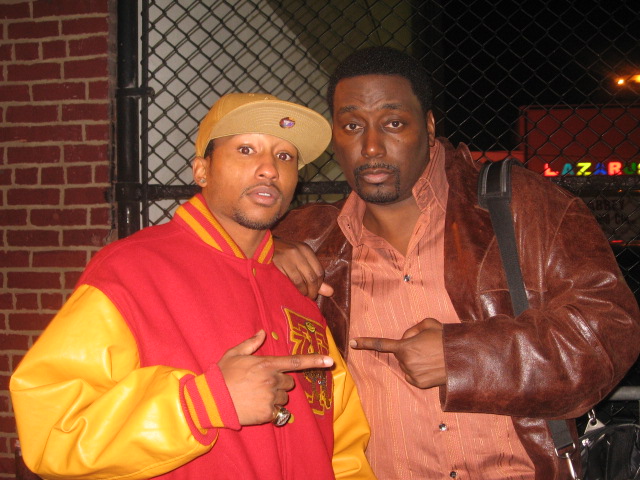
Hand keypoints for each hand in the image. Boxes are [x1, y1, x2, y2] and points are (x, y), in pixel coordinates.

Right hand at [218, 330, 333, 424]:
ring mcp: (271, 397)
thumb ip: (250, 344)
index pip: (296, 362)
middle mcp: (272, 380)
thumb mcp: (234, 354)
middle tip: (261, 383)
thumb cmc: (222, 376)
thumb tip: (262, 332)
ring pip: (284, 397)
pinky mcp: (268, 413)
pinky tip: (255, 405)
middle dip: (279, 382)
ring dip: (275, 396)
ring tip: (256, 395)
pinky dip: (269, 409)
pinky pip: (277, 411)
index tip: (330, 361)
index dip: (315, 360)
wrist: (212, 401)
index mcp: (267, 364)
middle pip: (289, 382)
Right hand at [272, 237, 333, 298]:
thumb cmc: (284, 256)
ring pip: (302, 280)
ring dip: (304, 291)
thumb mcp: (301, 261)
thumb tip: (330, 292)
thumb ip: (315, 276)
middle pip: (312, 277)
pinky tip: (294, 291)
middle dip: (313, 290)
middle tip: (311, 297)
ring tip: (303, 295)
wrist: (261, 247)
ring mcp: (288, 257)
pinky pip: (290, 280)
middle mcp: (298, 252)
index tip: (316, 291)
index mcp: (306, 250)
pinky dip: (295, 289)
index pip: (320, 271)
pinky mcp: (278, 264)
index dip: (319, 285)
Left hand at [350, 318, 445, 388]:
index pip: (381, 344)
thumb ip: (412, 329)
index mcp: (405, 346)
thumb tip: (406, 338)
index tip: (352, 342)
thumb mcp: (428, 324)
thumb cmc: (445, 338)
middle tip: (427, 347)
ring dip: (415, 361)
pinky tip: (431, 367)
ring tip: (432, 357)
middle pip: (400, 355)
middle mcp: (406, 361)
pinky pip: (412, 376)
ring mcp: (412, 374)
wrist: (462, 358)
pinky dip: (419, 371)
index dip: (365, 342)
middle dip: (409, 350)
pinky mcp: (419, 383)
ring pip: (406, 366)